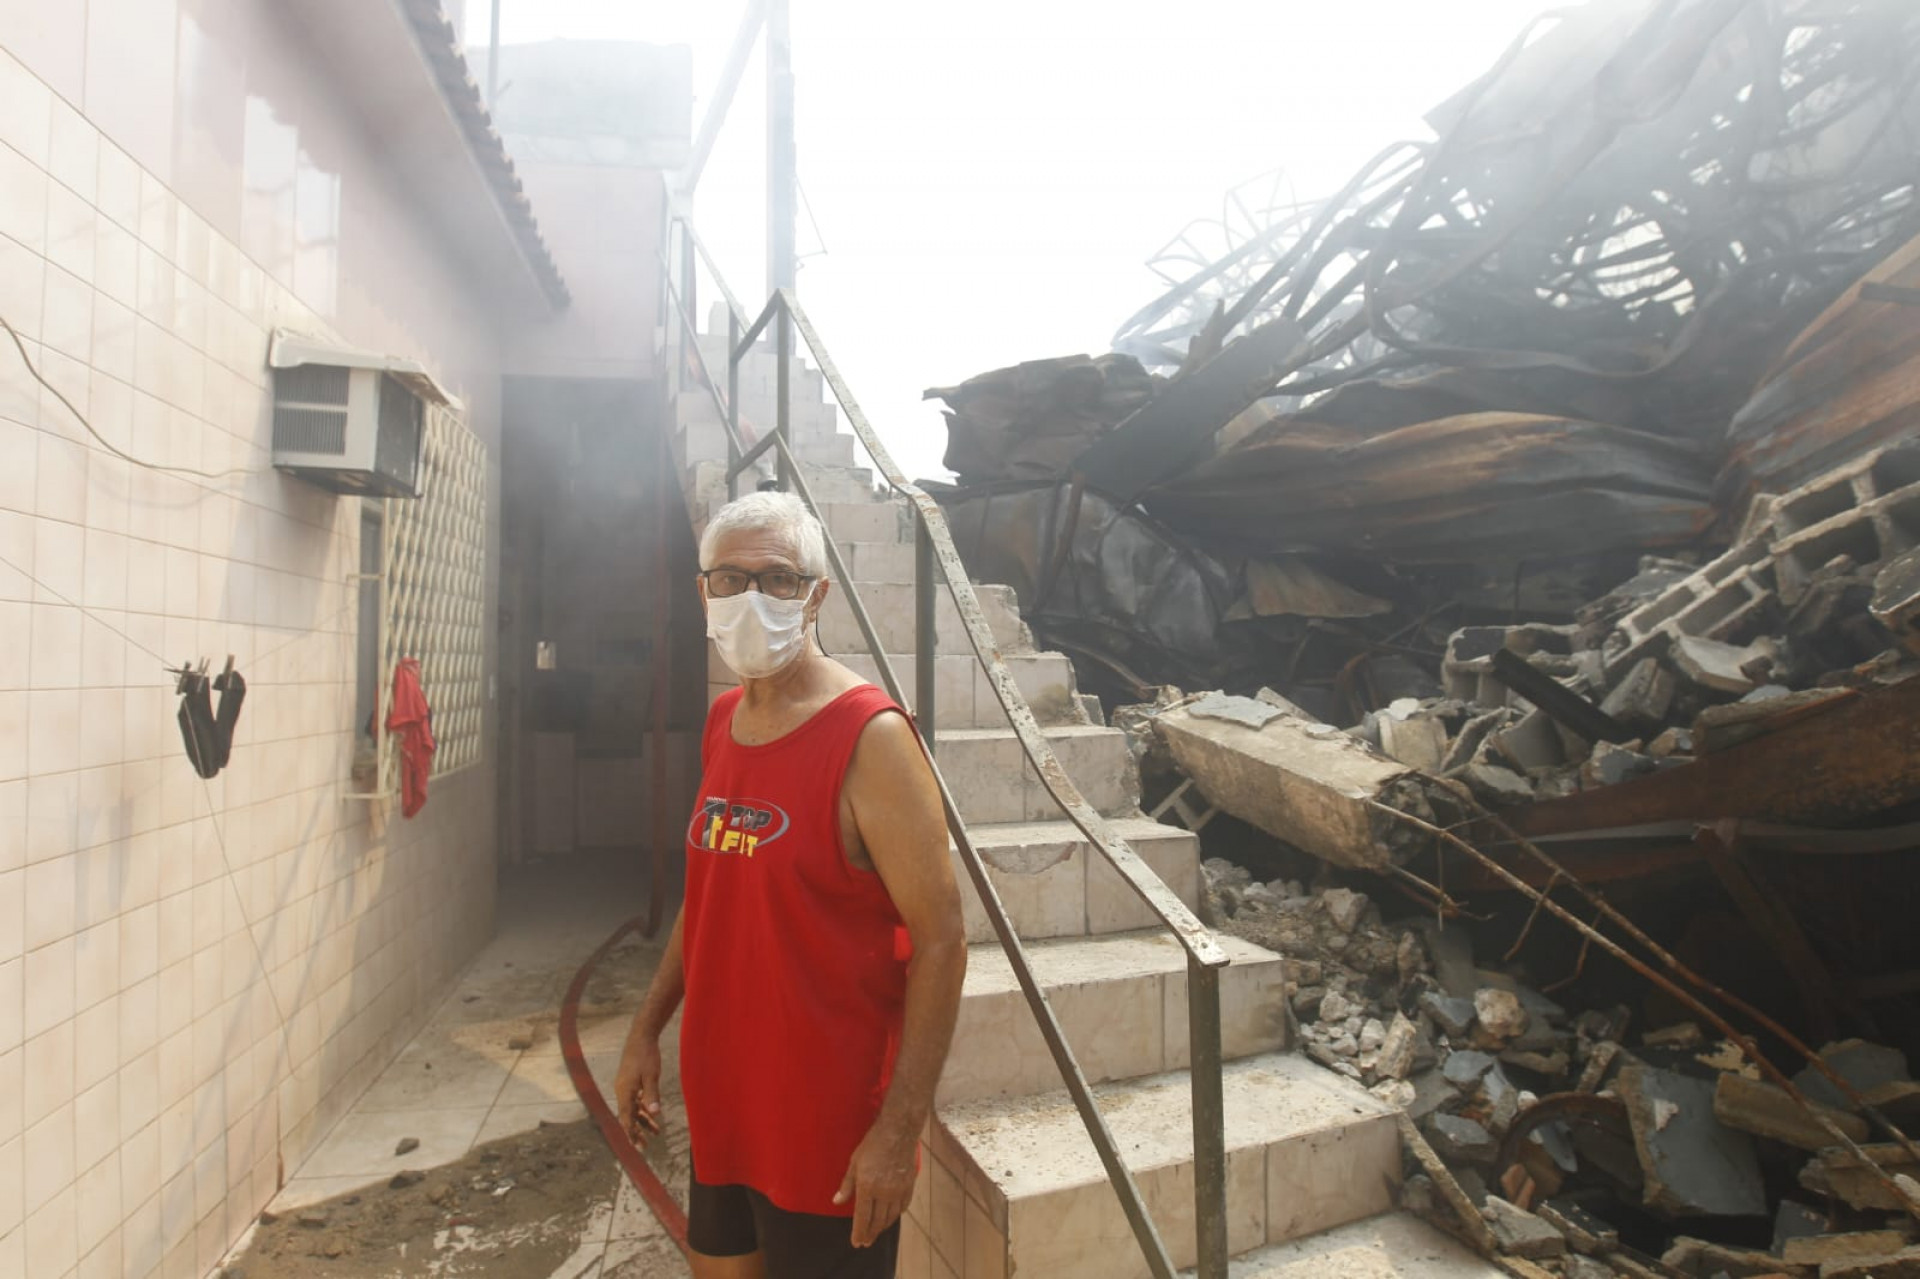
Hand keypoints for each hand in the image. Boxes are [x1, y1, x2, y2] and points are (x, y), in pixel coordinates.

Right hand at [613, 1030, 663, 1148]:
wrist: (641, 1037)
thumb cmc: (646, 1055)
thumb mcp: (651, 1075)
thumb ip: (652, 1094)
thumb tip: (655, 1112)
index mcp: (625, 1091)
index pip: (626, 1117)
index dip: (630, 1132)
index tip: (635, 1145)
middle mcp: (622, 1091)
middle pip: (628, 1116)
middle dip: (636, 1132)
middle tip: (644, 1147)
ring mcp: (626, 1087)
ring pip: (633, 1109)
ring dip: (643, 1122)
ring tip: (656, 1133)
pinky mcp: (631, 1082)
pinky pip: (636, 1101)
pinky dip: (644, 1110)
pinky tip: (653, 1116)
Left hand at [832, 1120, 917, 1246]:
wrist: (898, 1131)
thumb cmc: (872, 1144)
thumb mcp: (854, 1162)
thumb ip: (846, 1185)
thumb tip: (837, 1202)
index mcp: (867, 1187)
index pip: (862, 1217)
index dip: (858, 1232)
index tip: (856, 1243)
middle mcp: (884, 1193)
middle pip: (877, 1221)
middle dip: (870, 1234)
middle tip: (865, 1242)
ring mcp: (898, 1190)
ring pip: (891, 1216)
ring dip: (882, 1227)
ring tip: (876, 1233)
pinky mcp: (909, 1185)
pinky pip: (902, 1207)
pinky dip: (896, 1215)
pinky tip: (891, 1217)